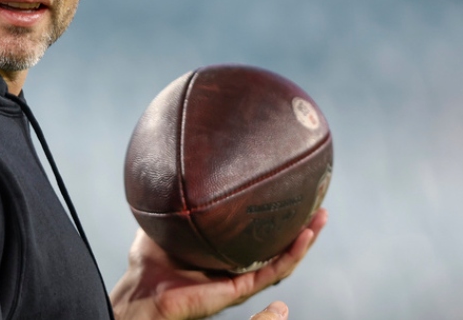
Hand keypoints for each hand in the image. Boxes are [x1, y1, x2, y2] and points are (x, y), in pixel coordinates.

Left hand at [110, 208, 327, 319]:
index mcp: (224, 252)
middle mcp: (237, 266)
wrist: (142, 294)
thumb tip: (176, 169)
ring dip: (304, 240)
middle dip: (300, 226)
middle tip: (316, 204)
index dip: (274, 218)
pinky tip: (304, 236)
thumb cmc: (148, 263)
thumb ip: (176, 200)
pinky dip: (291, 254)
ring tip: (320, 218)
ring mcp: (241, 279)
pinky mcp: (240, 290)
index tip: (289, 194)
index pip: (256, 235)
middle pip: (277, 246)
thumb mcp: (166, 221)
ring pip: (283, 259)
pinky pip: (272, 271)